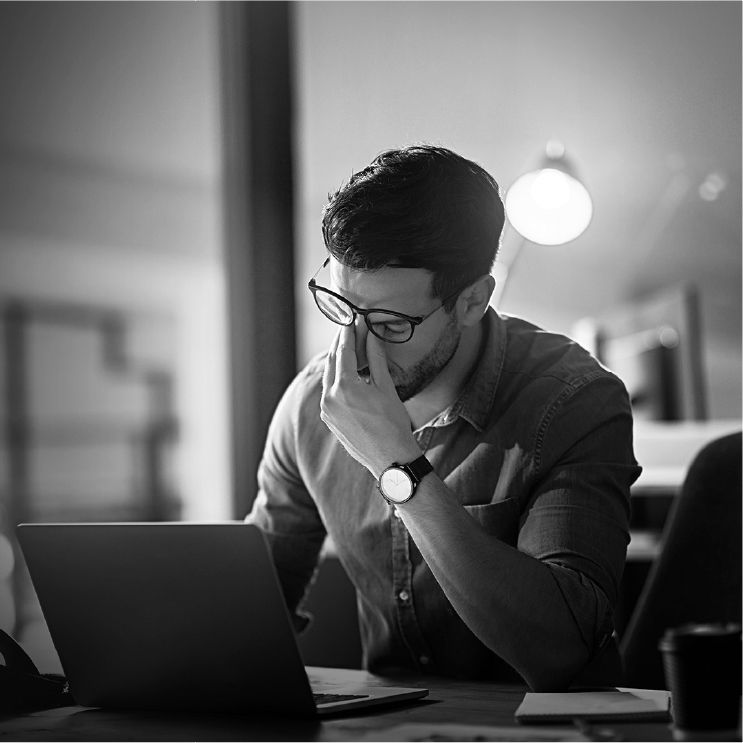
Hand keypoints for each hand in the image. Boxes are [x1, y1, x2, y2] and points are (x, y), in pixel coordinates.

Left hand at [320, 325, 420, 477]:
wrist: (390, 459)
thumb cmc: (393, 424)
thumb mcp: (386, 387)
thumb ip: (376, 359)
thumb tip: (371, 335)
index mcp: (345, 387)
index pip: (344, 350)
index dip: (348, 332)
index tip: (352, 319)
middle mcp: (330, 397)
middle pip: (332, 361)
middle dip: (340, 343)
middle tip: (348, 328)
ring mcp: (326, 410)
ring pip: (329, 376)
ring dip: (337, 360)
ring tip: (348, 347)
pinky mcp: (329, 419)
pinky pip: (329, 392)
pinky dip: (336, 378)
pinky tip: (346, 373)